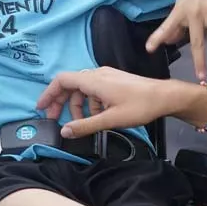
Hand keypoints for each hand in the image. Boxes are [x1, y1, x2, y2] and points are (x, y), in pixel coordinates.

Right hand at [36, 67, 172, 137]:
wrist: (165, 96)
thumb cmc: (139, 106)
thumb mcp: (111, 119)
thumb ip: (86, 125)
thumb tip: (64, 131)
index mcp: (94, 80)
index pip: (62, 80)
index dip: (49, 93)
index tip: (41, 108)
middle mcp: (97, 74)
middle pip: (70, 84)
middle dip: (60, 101)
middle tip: (54, 119)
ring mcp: (106, 76)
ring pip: (82, 88)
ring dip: (77, 105)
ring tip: (80, 122)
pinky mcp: (113, 80)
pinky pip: (93, 89)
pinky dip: (89, 103)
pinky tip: (96, 116)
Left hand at [147, 0, 206, 80]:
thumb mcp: (178, 6)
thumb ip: (172, 25)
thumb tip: (168, 43)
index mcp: (180, 12)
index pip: (167, 27)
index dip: (157, 37)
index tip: (149, 49)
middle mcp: (195, 13)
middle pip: (197, 40)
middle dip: (200, 59)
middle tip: (202, 77)